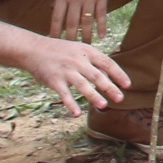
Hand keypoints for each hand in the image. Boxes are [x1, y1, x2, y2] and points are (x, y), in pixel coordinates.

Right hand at [15, 31, 129, 116]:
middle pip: (98, 76)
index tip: (128, 85)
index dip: (119, 74)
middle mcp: (78, 61)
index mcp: (87, 52)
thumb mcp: (79, 50)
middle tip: (120, 98)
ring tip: (104, 105)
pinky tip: (77, 114)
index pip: (107, 63)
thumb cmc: (60, 51)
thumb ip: (93, 62)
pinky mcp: (54, 80)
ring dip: (94, 96)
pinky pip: (64, 94)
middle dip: (110, 88)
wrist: (34, 49)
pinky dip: (71, 104)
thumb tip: (109, 77)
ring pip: (83, 85)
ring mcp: (66, 71)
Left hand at [47, 0, 116, 41]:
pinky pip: (101, 15)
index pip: (57, 16)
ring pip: (87, 21)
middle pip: (71, 22)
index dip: (54, 30)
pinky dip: (101, 26)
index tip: (52, 40)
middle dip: (69, 37)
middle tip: (68, 49)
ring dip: (86, 36)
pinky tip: (101, 35)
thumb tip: (56, 7)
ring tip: (85, 46)